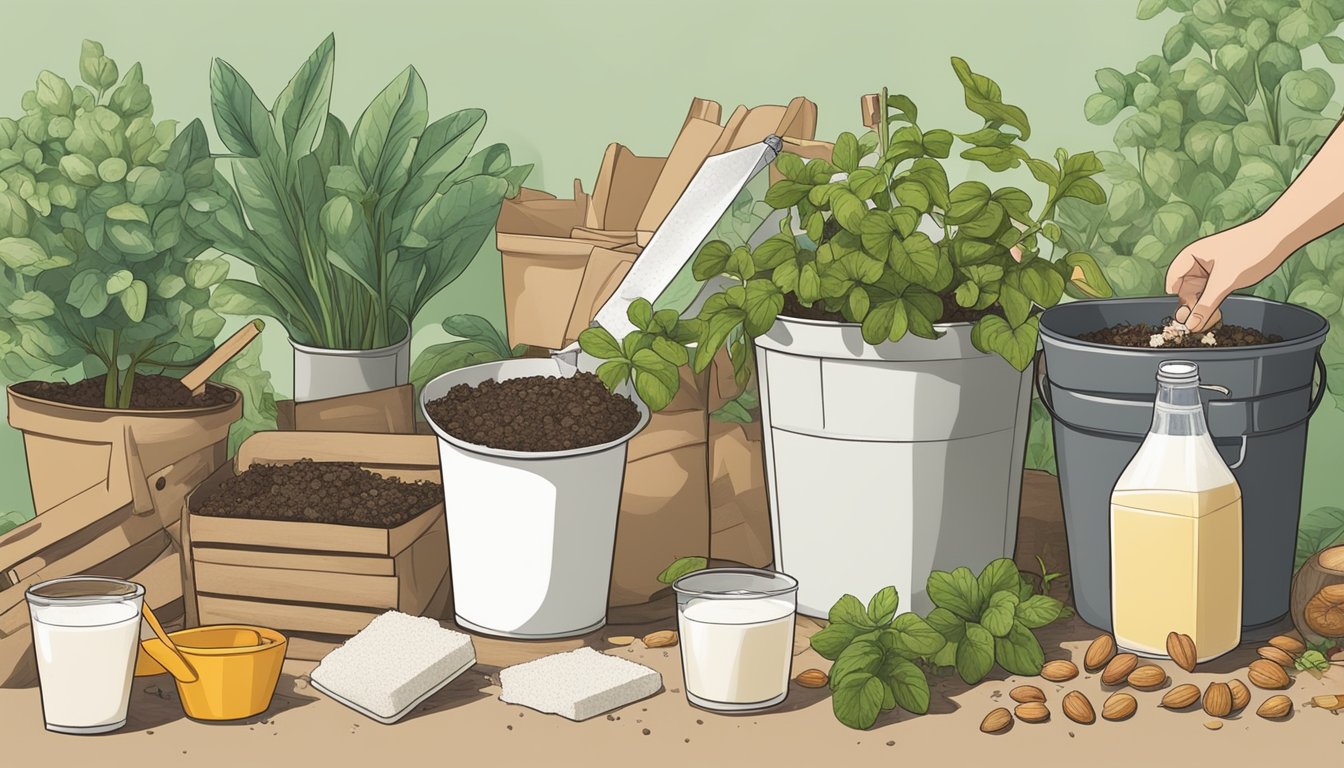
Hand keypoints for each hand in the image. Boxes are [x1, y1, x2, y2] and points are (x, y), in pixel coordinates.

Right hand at [1164, 218, 1290, 331]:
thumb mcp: (1225, 282)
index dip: (1177, 300)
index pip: (1172, 283)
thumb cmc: (1250, 250)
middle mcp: (1197, 263)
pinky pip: (1211, 293)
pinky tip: (1217, 313)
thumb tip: (1190, 325)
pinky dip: (1212, 303)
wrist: (1279, 238)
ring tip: (1212, 319)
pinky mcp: (1223, 276)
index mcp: (1190, 256)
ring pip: (1198, 294)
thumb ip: (1206, 305)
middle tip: (1200, 324)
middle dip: (1192, 307)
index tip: (1186, 317)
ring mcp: (1210, 270)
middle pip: (1184, 291)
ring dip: (1203, 307)